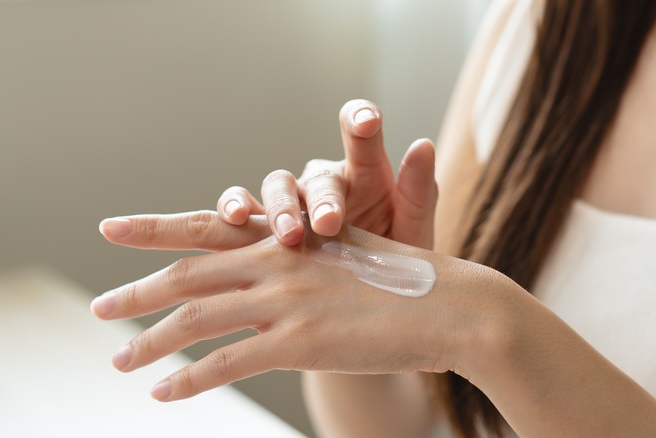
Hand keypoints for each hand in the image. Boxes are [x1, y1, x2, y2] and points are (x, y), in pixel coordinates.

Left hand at [91, 211, 483, 401]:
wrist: (453, 305)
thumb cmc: (407, 281)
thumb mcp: (351, 257)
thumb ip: (308, 261)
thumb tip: (279, 273)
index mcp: (289, 236)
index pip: (206, 227)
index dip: (154, 229)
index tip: (111, 229)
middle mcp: (279, 261)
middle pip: (187, 275)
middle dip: (136, 293)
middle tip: (99, 310)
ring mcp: (286, 299)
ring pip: (195, 320)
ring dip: (149, 342)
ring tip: (119, 361)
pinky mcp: (300, 341)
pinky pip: (226, 363)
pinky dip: (188, 381)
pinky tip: (162, 395)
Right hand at [216, 99, 437, 248]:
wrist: (365, 316)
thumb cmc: (395, 268)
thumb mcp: (415, 235)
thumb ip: (419, 191)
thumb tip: (422, 143)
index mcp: (366, 175)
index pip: (362, 135)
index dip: (361, 120)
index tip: (368, 123)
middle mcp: (326, 183)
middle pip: (317, 176)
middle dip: (322, 198)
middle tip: (329, 224)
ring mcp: (292, 204)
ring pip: (277, 187)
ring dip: (279, 208)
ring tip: (288, 237)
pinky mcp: (262, 230)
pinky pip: (242, 211)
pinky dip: (234, 210)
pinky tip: (232, 220)